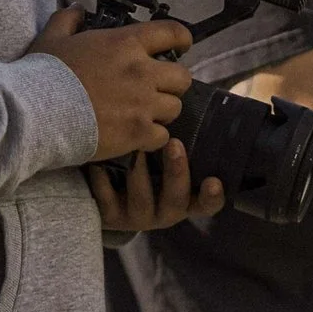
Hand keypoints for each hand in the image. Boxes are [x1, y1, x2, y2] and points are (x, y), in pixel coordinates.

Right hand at [28, 6, 194, 159]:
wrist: (38, 112)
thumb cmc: (45, 74)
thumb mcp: (53, 37)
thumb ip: (68, 19)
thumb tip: (77, 10)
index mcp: (126, 44)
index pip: (171, 33)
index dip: (182, 39)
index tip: (182, 45)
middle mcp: (142, 72)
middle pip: (182, 77)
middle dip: (173, 83)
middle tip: (157, 89)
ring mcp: (143, 104)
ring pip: (175, 108)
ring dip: (163, 111)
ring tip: (145, 115)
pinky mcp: (138, 133)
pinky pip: (162, 136)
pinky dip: (152, 138)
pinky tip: (137, 136)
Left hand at [87, 139, 224, 231]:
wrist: (106, 190)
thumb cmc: (145, 162)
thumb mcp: (164, 155)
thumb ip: (177, 139)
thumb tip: (188, 95)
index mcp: (184, 197)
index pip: (205, 203)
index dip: (212, 196)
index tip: (213, 180)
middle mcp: (164, 210)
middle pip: (176, 199)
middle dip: (176, 172)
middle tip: (174, 144)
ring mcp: (137, 215)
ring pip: (142, 201)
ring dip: (140, 175)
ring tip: (136, 149)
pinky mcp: (110, 216)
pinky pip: (107, 203)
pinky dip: (103, 183)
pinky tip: (99, 164)